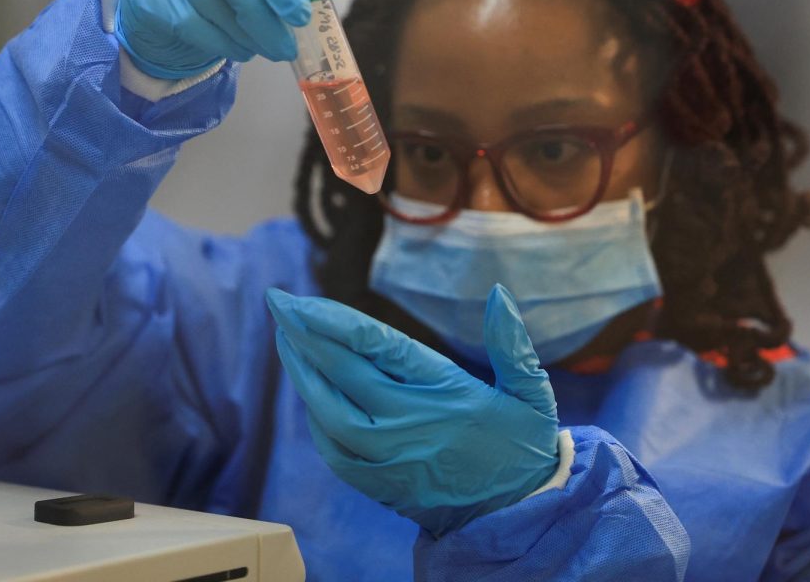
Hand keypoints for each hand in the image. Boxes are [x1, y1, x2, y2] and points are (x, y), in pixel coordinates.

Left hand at [266, 284, 559, 536]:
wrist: (519, 517)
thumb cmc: (523, 447)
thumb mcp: (530, 393)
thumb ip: (512, 343)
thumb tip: (501, 293)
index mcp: (443, 392)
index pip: (376, 345)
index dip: (333, 320)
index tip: (302, 301)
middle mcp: (409, 422)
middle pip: (342, 371)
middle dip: (304, 334)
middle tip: (279, 303)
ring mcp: (390, 456)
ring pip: (328, 410)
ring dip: (302, 373)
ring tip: (285, 339)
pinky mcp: (381, 484)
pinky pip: (334, 451)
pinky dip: (316, 420)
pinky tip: (308, 394)